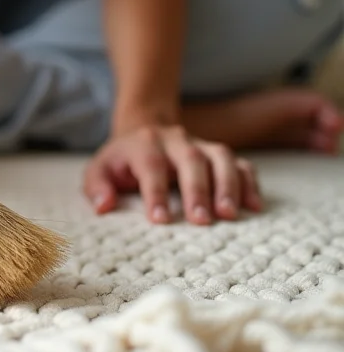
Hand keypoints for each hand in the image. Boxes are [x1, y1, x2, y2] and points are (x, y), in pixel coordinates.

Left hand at [83, 125, 261, 224]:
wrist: (144, 130)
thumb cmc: (121, 161)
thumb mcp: (100, 170)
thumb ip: (96, 187)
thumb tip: (103, 205)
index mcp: (143, 144)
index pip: (150, 165)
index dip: (155, 191)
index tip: (159, 220)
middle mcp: (175, 141)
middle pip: (190, 159)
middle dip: (197, 189)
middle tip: (202, 221)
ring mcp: (201, 144)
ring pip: (220, 157)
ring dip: (228, 185)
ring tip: (231, 215)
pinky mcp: (218, 154)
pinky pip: (240, 163)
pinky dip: (250, 182)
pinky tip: (255, 206)